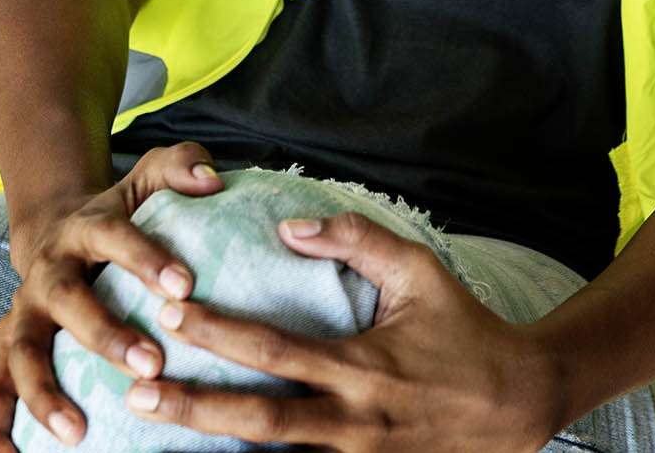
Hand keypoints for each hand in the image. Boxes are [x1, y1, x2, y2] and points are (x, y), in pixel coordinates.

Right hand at [0, 142, 225, 451]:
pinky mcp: (7, 348)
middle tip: (150, 364)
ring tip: (75, 433)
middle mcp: (47, 273)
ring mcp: (21, 314)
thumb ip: (180, 166)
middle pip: (67, 302)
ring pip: (22, 354)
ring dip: (44, 394)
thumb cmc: (119, 214)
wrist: (53, 231)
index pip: (115, 238)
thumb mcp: (147, 179)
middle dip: (104, 334)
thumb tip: (211, 181)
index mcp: (85, 230)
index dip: (146, 258)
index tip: (183, 286)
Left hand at [125, 212, 570, 451]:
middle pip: (259, 420)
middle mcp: (354, 420)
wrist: (519, 405)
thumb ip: (358, 239)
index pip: (275, 349)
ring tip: (152, 421)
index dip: (219, 332)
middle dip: (193, 407)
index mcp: (363, 366)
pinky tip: (208, 451)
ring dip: (210, 439)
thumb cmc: (465, 330)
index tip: (170, 313)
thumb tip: (291, 225)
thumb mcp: (421, 271)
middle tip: (135, 389)